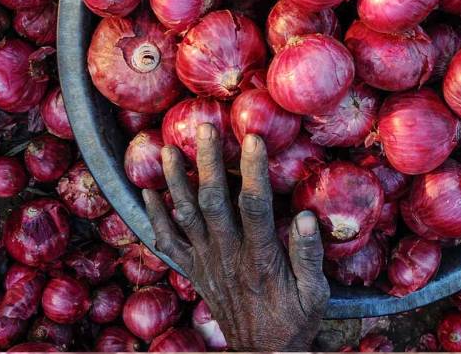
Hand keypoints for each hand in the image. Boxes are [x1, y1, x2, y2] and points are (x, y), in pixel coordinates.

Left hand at [143, 124, 328, 350]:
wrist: (262, 352)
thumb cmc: (293, 320)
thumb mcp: (314, 292)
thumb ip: (308, 255)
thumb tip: (304, 217)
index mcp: (260, 256)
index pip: (255, 204)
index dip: (253, 170)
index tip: (252, 138)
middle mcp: (227, 254)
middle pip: (213, 200)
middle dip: (208, 161)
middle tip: (203, 128)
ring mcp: (206, 262)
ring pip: (185, 216)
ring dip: (175, 182)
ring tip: (167, 150)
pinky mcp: (194, 272)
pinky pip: (168, 243)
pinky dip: (155, 219)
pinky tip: (146, 194)